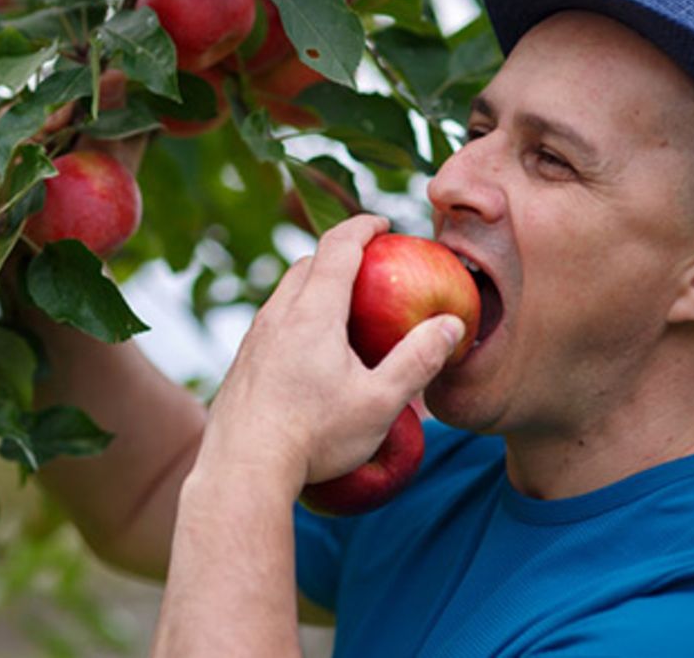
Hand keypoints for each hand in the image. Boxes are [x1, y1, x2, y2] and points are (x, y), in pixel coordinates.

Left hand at [198, 215, 465, 490]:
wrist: (243, 469)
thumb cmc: (316, 436)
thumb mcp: (380, 402)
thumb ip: (418, 360)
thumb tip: (451, 325)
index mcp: (313, 312)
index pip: (338, 246)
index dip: (363, 227)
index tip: (383, 224)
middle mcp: (277, 315)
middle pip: (307, 264)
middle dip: (340, 253)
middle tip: (370, 264)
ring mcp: (253, 339)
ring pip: (285, 293)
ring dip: (314, 285)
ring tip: (342, 305)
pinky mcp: (242, 364)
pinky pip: (271, 322)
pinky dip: (296, 315)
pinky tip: (309, 349)